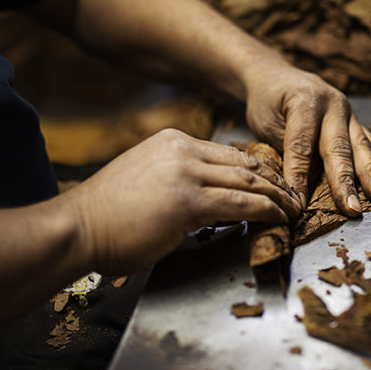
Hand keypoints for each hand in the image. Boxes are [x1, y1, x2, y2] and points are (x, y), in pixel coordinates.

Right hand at [64, 129, 300, 273]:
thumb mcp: (146, 180)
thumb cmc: (107, 215)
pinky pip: (240, 203)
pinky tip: (280, 218)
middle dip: (275, 182)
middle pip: (244, 163)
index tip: (274, 183)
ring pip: (248, 180)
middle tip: (293, 196)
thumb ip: (179, 179)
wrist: (76, 227)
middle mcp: (182, 150)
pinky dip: (266, 211)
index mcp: (172, 142)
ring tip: (294, 210)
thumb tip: (209, 197)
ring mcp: (185, 173)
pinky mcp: (188, 201)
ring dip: (277, 197)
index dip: (258, 169)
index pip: (228, 153)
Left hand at [243, 62, 370, 216]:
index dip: (300, 178)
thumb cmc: (268, 102)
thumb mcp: (266, 125)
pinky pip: (369, 139)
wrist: (274, 74)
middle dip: (345, 181)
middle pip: (338, 148)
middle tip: (352, 208)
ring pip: (359, 145)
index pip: (302, 146)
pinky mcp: (353, 118)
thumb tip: (301, 191)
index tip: (299, 205)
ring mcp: (346, 110)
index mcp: (304, 101)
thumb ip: (289, 152)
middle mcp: (331, 103)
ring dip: (370, 173)